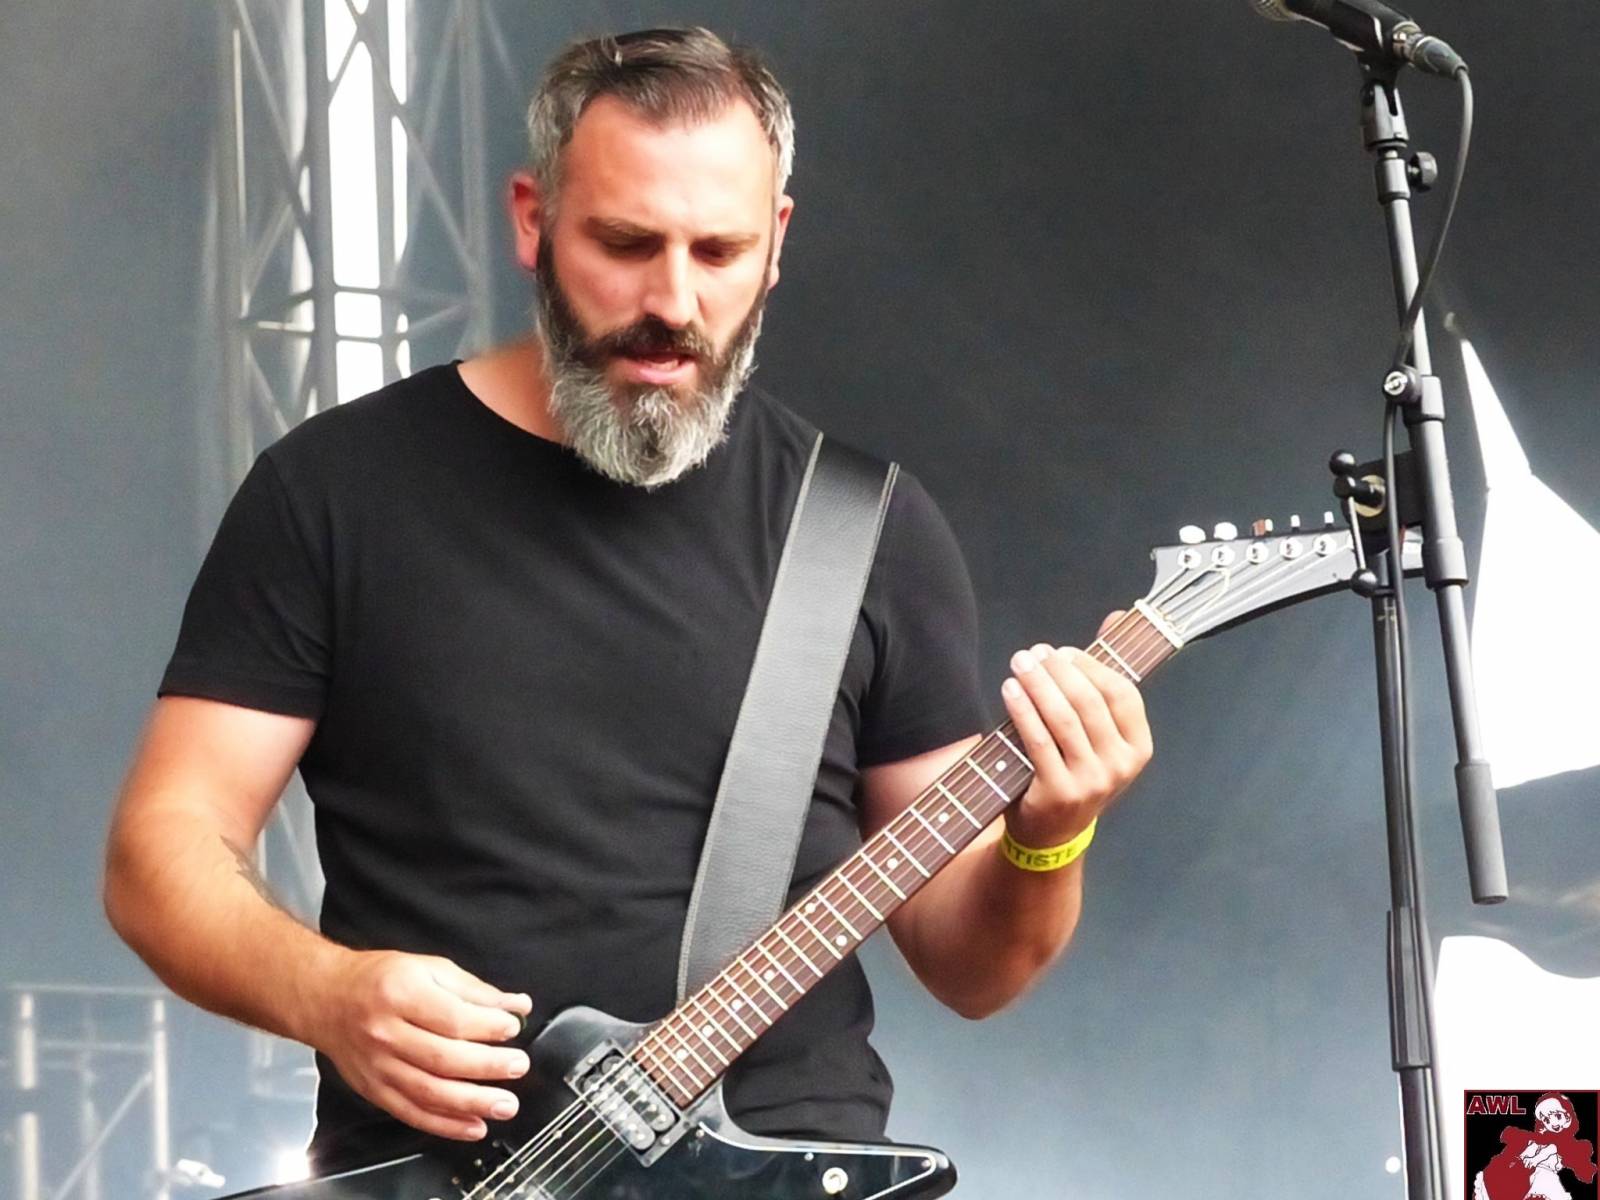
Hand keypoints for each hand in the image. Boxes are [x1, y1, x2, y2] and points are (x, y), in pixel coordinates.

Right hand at [309, 950, 532, 1140]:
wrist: (326, 999)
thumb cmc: (379, 979)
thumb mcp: (428, 967)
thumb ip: (473, 989)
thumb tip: (515, 1005)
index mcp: (401, 994)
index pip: (452, 1018)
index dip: (487, 1026)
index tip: (512, 1028)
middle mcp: (386, 1033)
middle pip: (443, 1058)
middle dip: (487, 1066)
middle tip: (518, 1066)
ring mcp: (378, 1066)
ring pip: (429, 1092)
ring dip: (472, 1103)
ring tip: (504, 1104)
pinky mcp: (374, 1090)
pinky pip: (412, 1112)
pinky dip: (445, 1124)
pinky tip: (473, 1126)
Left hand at [1000, 611, 1152, 848]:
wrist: (1051, 834)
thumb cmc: (1073, 772)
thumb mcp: (1097, 735)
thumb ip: (1103, 680)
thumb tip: (1117, 616)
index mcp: (1138, 747)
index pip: (1122, 694)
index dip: (1091, 666)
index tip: (1062, 652)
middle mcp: (1121, 765)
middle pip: (1089, 702)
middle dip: (1058, 670)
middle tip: (1032, 653)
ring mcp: (1092, 781)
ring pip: (1064, 718)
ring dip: (1039, 683)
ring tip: (1019, 664)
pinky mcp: (1059, 792)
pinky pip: (1039, 740)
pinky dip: (1023, 709)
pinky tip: (1010, 690)